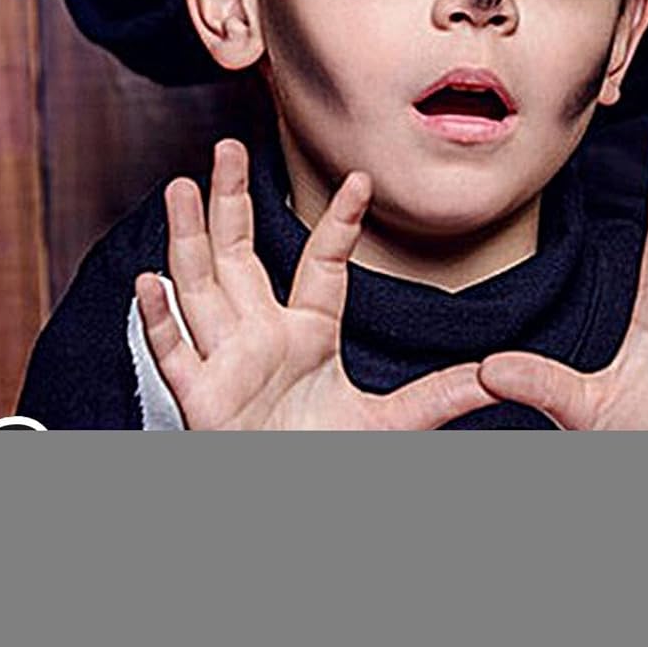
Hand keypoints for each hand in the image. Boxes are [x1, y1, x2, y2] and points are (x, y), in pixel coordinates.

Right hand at [137, 140, 495, 429]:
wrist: (286, 499)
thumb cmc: (325, 457)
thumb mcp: (392, 423)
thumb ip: (440, 396)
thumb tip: (496, 375)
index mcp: (308, 334)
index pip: (323, 265)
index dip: (339, 224)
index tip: (360, 180)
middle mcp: (261, 337)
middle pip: (241, 256)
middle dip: (232, 201)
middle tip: (228, 146)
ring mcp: (226, 363)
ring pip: (201, 288)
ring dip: (189, 237)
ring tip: (182, 186)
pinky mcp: (200, 398)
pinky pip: (174, 352)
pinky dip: (158, 319)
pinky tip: (151, 281)